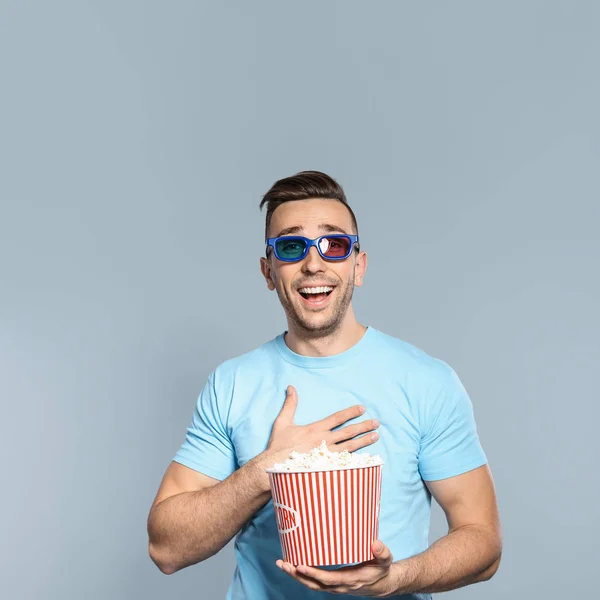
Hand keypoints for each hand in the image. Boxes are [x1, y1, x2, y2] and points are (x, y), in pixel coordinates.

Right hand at [253, 385, 379, 485]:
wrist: (274, 469)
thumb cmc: (278, 447)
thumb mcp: (282, 422)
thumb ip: (290, 404)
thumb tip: (291, 387)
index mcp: (315, 430)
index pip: (338, 418)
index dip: (351, 412)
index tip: (362, 409)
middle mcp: (324, 442)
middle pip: (348, 432)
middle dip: (363, 426)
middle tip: (376, 423)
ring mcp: (327, 456)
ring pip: (350, 447)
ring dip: (364, 441)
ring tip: (375, 436)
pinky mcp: (327, 468)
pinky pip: (345, 463)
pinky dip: (357, 460)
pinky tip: (367, 458)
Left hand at [277, 540, 397, 596]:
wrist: (381, 584)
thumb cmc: (381, 569)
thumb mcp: (385, 560)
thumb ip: (382, 552)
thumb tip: (375, 544)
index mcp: (350, 579)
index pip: (328, 579)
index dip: (314, 574)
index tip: (300, 565)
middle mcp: (339, 585)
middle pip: (314, 584)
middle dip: (297, 575)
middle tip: (283, 564)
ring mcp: (334, 585)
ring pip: (311, 584)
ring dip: (295, 575)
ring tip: (282, 564)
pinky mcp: (331, 582)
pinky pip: (313, 581)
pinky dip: (301, 574)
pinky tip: (292, 564)